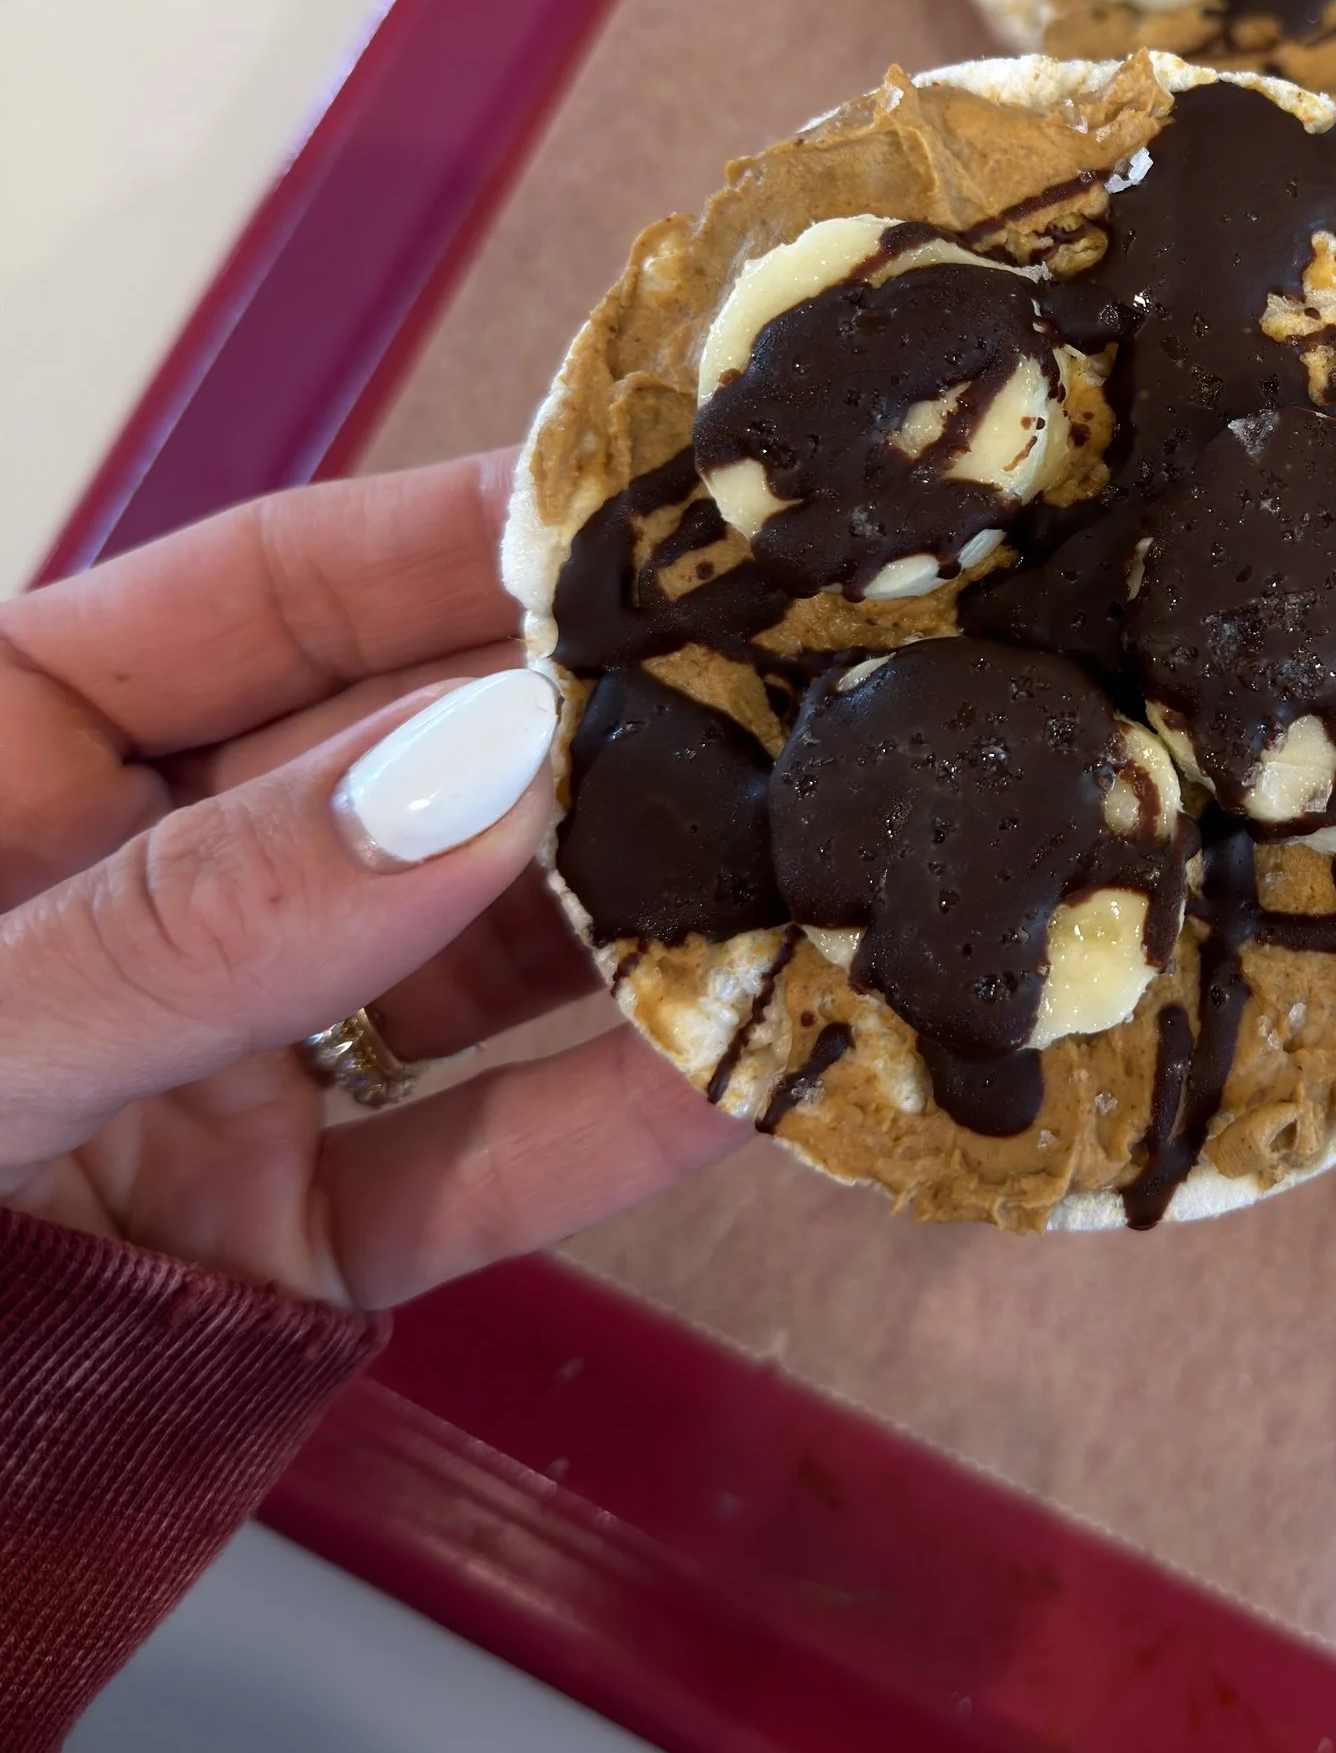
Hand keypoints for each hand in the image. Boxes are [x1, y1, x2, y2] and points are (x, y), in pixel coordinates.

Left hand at [0, 453, 744, 1307]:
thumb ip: (192, 919)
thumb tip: (476, 772)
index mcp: (6, 763)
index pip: (264, 601)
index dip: (461, 540)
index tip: (657, 502)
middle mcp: (140, 891)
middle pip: (408, 772)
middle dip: (604, 731)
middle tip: (817, 682)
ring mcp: (219, 1067)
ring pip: (468, 974)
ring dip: (646, 929)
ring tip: (835, 866)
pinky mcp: (277, 1250)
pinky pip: (462, 1177)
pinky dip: (607, 1135)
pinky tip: (758, 1077)